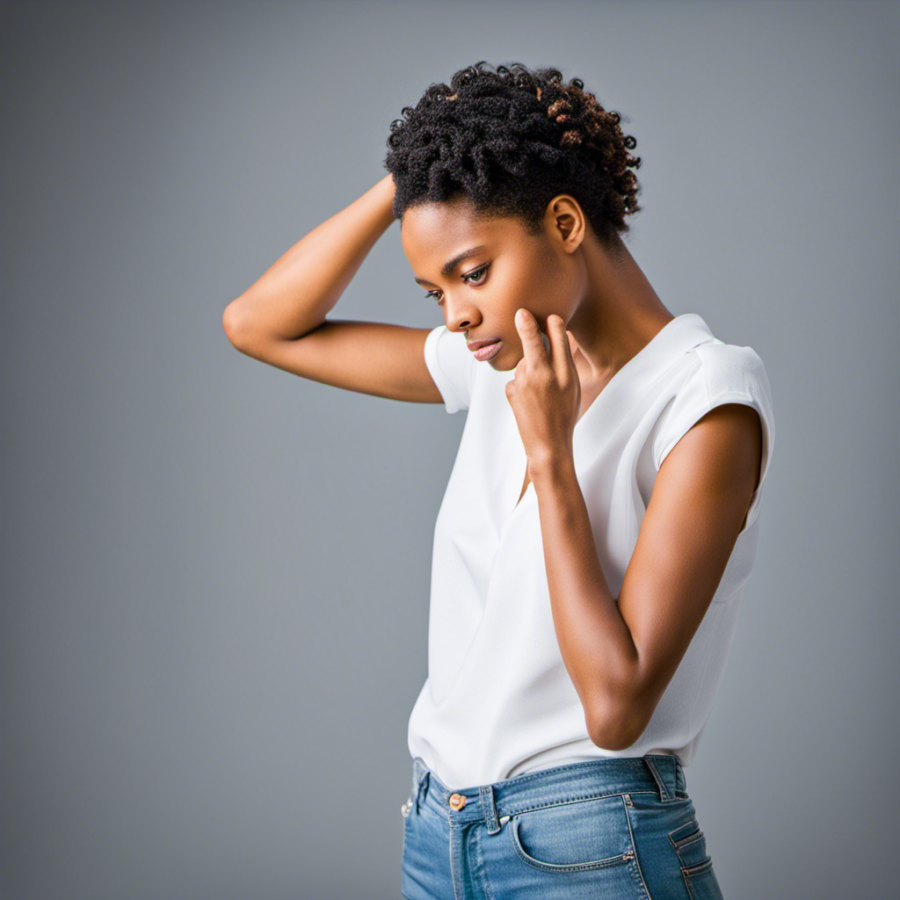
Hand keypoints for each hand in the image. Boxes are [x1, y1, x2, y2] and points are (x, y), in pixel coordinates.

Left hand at [505, 309, 581, 473]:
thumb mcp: (573, 389)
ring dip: (527, 370)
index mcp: (566, 374)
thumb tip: (557, 340)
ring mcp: (526, 384)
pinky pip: (515, 379)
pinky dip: (519, 385)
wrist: (548, 445)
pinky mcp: (512, 391)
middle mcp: (546, 376)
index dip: (554, 326)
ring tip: (537, 395)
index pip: (561, 342)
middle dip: (527, 326)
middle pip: (535, 344)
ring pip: (523, 364)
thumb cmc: (563, 416)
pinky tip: (527, 401)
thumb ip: (564, 365)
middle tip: (520, 312)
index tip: (550, 316)